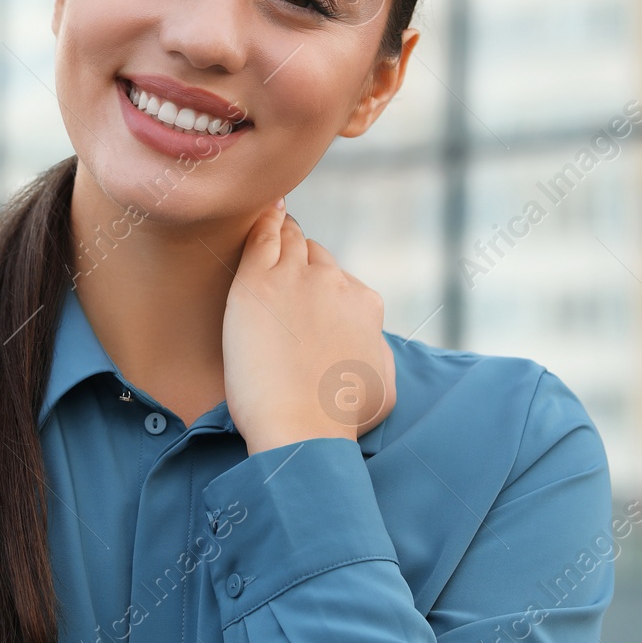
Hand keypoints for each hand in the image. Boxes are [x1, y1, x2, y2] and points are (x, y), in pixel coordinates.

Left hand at [222, 198, 396, 455]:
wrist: (303, 428)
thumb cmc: (341, 419)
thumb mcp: (384, 386)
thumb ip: (377, 351)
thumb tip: (371, 340)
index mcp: (364, 304)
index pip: (341, 281)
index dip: (323, 288)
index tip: (307, 297)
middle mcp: (334, 283)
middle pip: (314, 255)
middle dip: (301, 259)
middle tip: (283, 263)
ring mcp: (295, 278)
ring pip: (289, 241)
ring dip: (282, 234)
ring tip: (272, 227)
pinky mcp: (257, 282)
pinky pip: (261, 237)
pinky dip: (263, 223)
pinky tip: (262, 214)